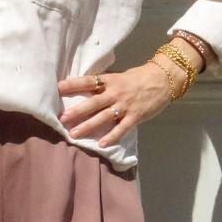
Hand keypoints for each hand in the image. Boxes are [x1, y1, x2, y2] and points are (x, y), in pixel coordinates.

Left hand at [58, 60, 179, 146]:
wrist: (164, 79)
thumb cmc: (139, 78)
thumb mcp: (120, 77)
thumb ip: (105, 85)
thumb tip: (86, 90)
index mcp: (110, 80)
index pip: (88, 81)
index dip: (73, 84)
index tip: (58, 88)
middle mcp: (115, 92)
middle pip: (93, 102)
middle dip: (77, 111)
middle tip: (62, 118)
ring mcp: (125, 105)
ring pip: (103, 117)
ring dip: (88, 126)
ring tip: (74, 134)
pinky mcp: (135, 116)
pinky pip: (121, 128)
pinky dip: (112, 136)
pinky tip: (101, 144)